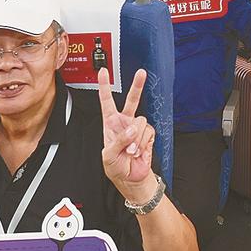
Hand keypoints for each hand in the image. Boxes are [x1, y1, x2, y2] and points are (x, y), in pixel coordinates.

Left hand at [98, 68, 155, 201]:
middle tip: (141, 73)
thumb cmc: (116, 167)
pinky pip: (148, 132)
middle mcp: (124, 123)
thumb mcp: (108, 155)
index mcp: (110, 123)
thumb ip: (119, 140)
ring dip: (135, 138)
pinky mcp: (147, 135)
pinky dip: (143, 144)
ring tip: (131, 151)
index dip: (104, 86)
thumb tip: (131, 130)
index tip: (103, 72)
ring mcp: (137, 129)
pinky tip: (138, 151)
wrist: (131, 179)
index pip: (106, 101)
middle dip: (137, 86)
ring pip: (140, 121)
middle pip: (132, 100)